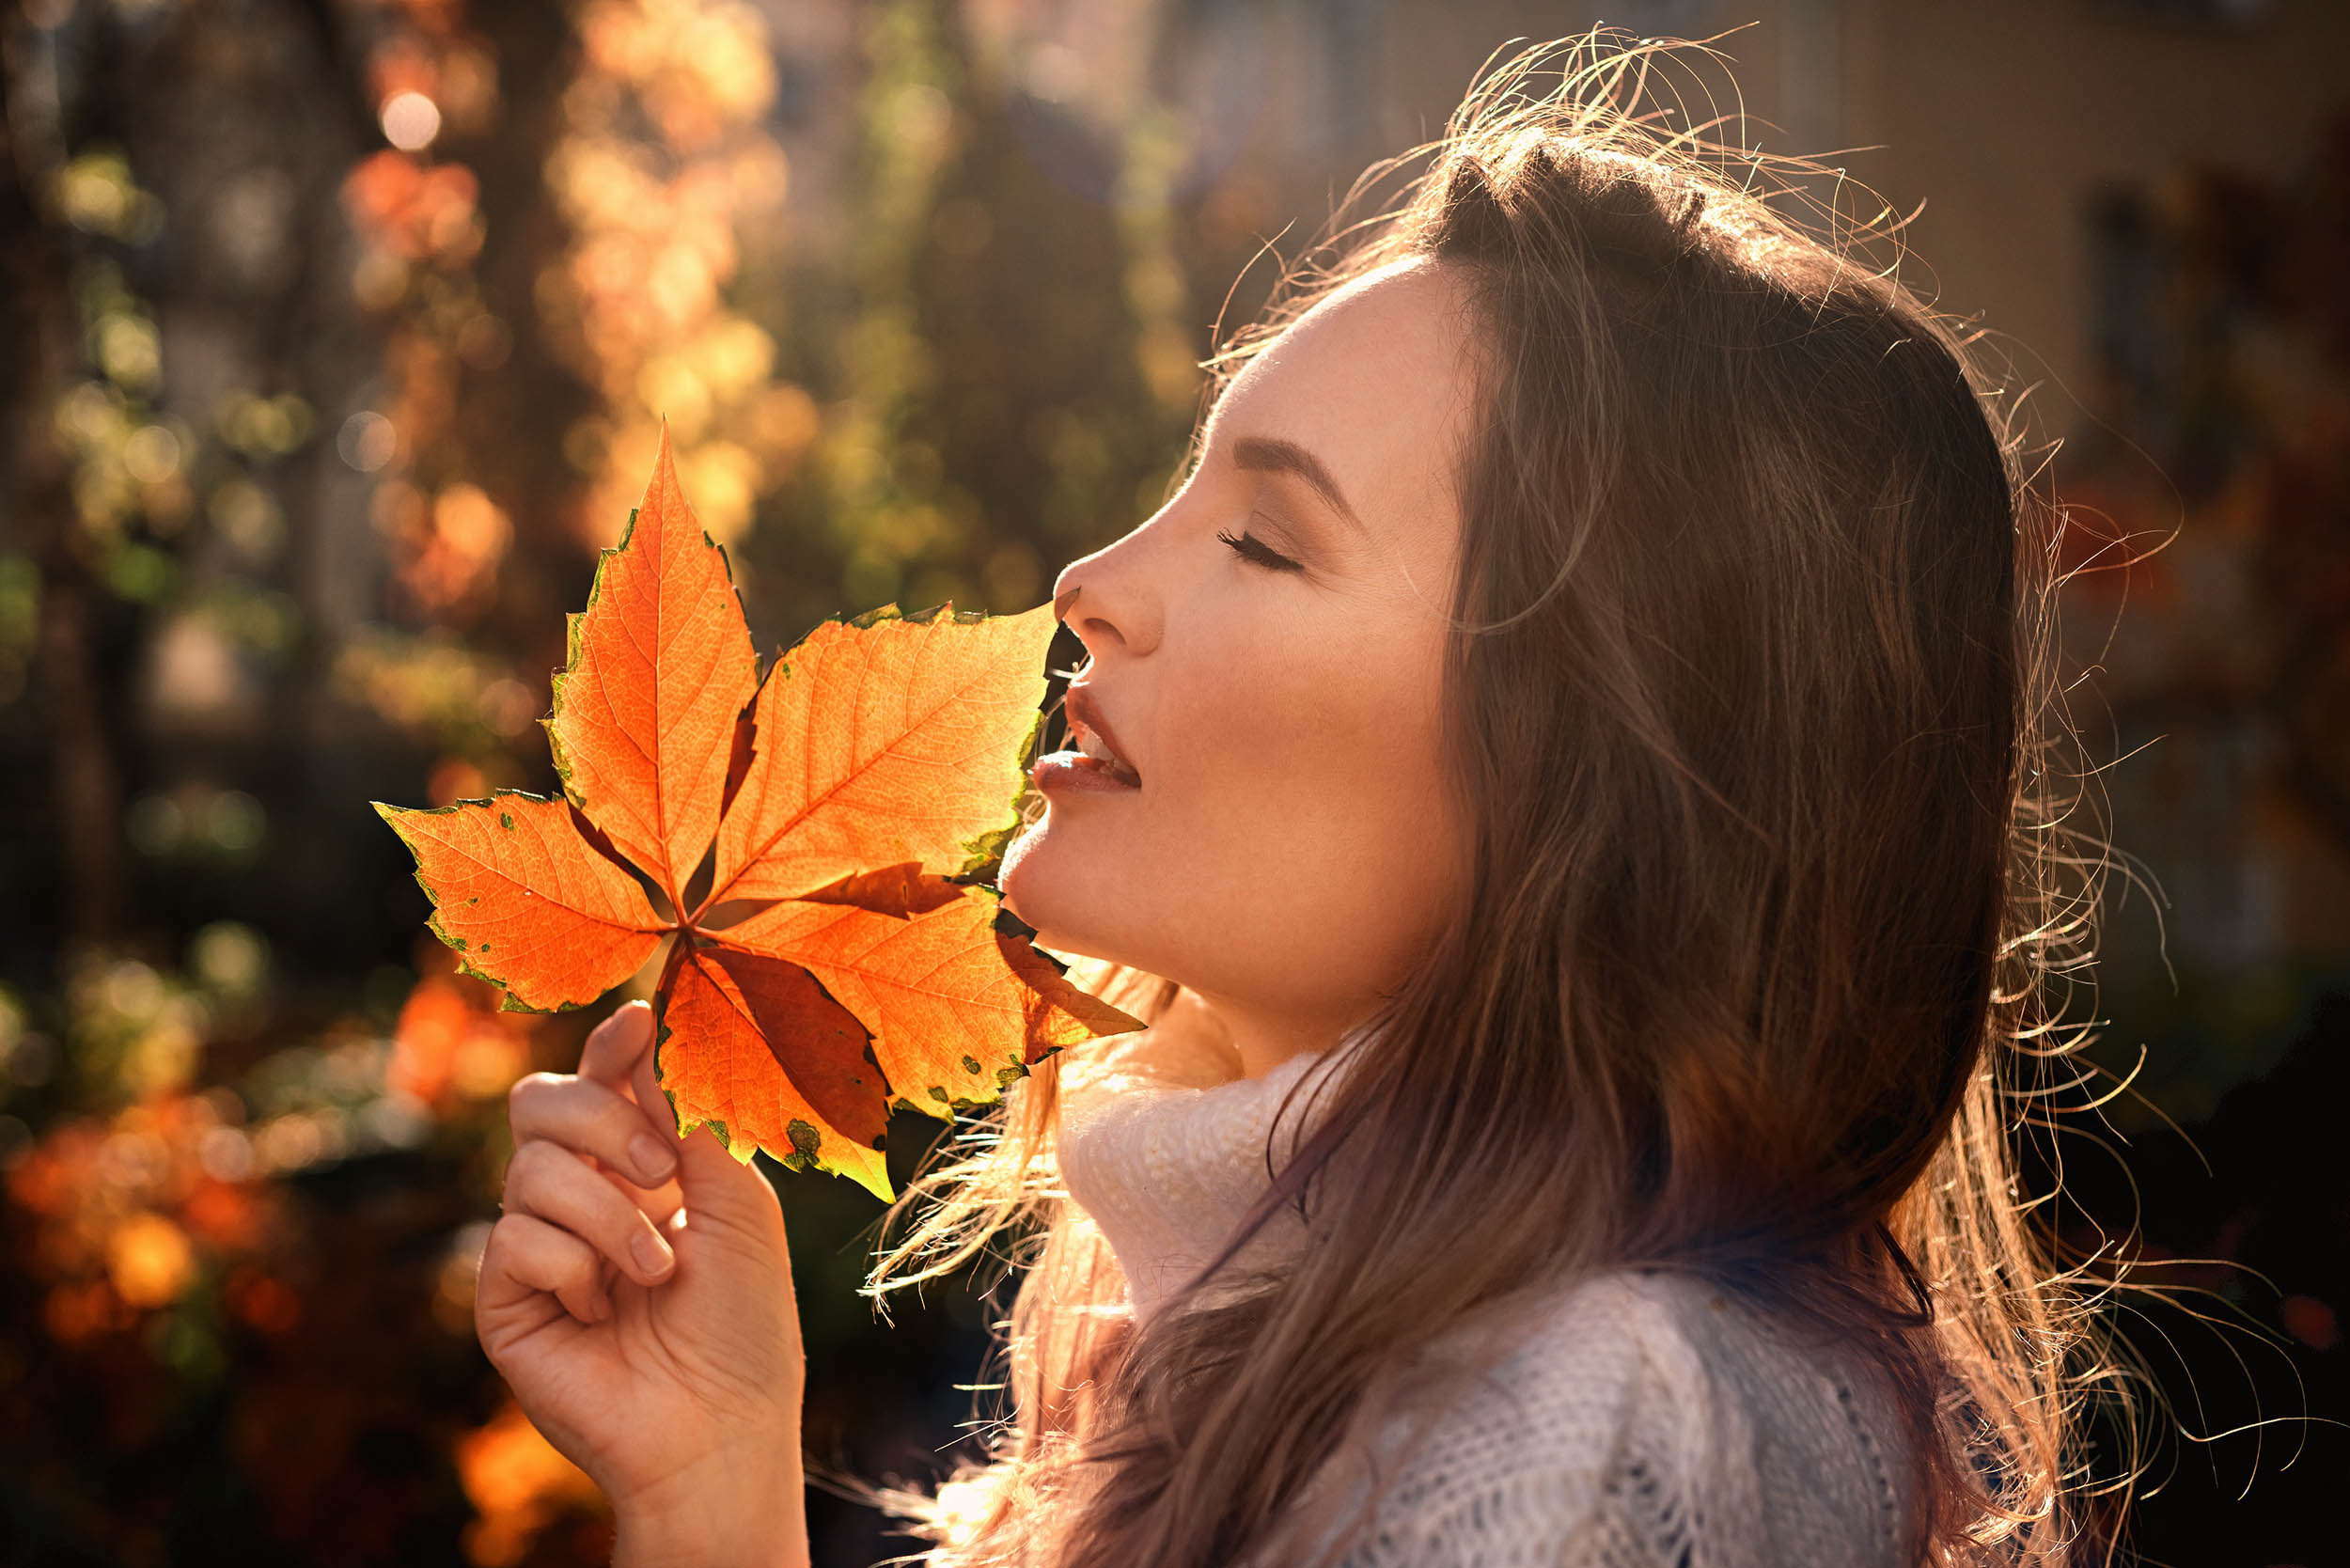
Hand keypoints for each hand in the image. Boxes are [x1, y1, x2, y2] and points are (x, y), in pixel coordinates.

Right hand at [475, 999, 810, 1566]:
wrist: (720, 1423)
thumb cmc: (745, 1321)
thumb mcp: (739, 1202)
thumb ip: (690, 1120)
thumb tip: (644, 1033)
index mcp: (642, 1163)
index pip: (606, 1080)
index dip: (613, 1046)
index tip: (643, 1022)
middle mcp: (582, 1194)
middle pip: (542, 1101)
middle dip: (604, 1122)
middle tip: (662, 1173)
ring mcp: (538, 1244)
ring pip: (530, 1168)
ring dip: (607, 1214)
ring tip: (656, 1270)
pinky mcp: (505, 1299)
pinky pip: (511, 1237)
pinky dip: (570, 1265)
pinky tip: (601, 1309)